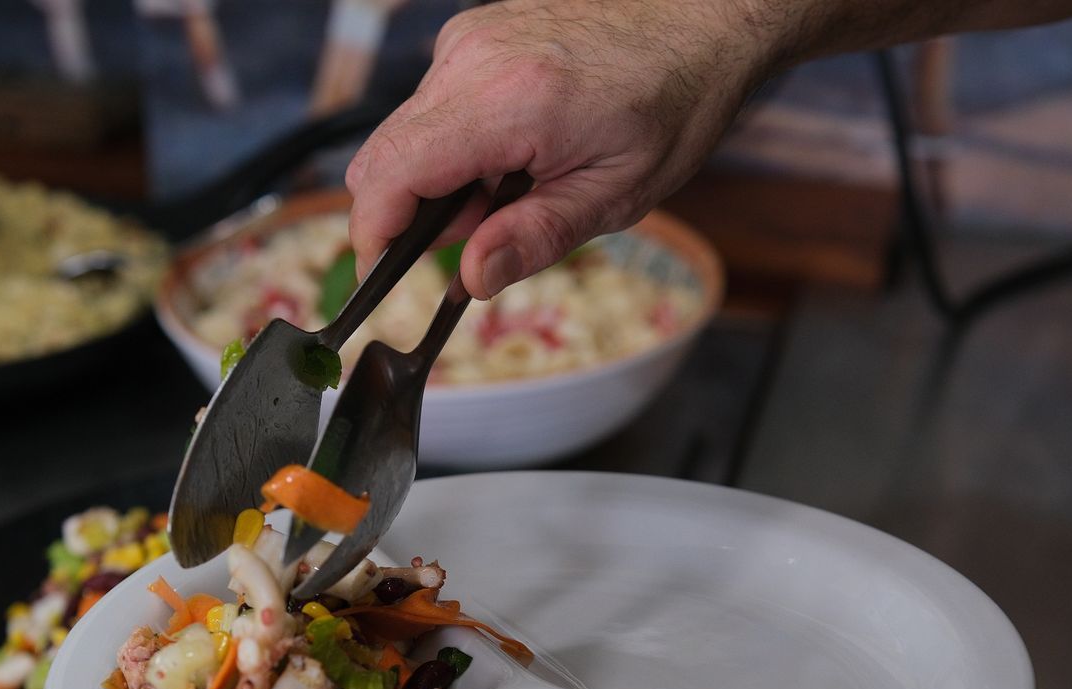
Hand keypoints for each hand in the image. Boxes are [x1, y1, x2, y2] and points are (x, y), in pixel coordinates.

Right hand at [345, 0, 781, 299]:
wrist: (697, 23)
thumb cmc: (670, 105)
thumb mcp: (613, 195)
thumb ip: (533, 239)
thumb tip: (469, 279)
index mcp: (510, 101)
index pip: (393, 172)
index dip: (373, 233)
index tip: (383, 276)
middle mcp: (474, 59)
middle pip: (384, 155)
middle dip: (412, 214)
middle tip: (481, 235)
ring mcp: (468, 38)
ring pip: (407, 134)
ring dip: (440, 180)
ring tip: (515, 188)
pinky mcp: (472, 34)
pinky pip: (433, 106)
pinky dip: (457, 145)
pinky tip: (515, 152)